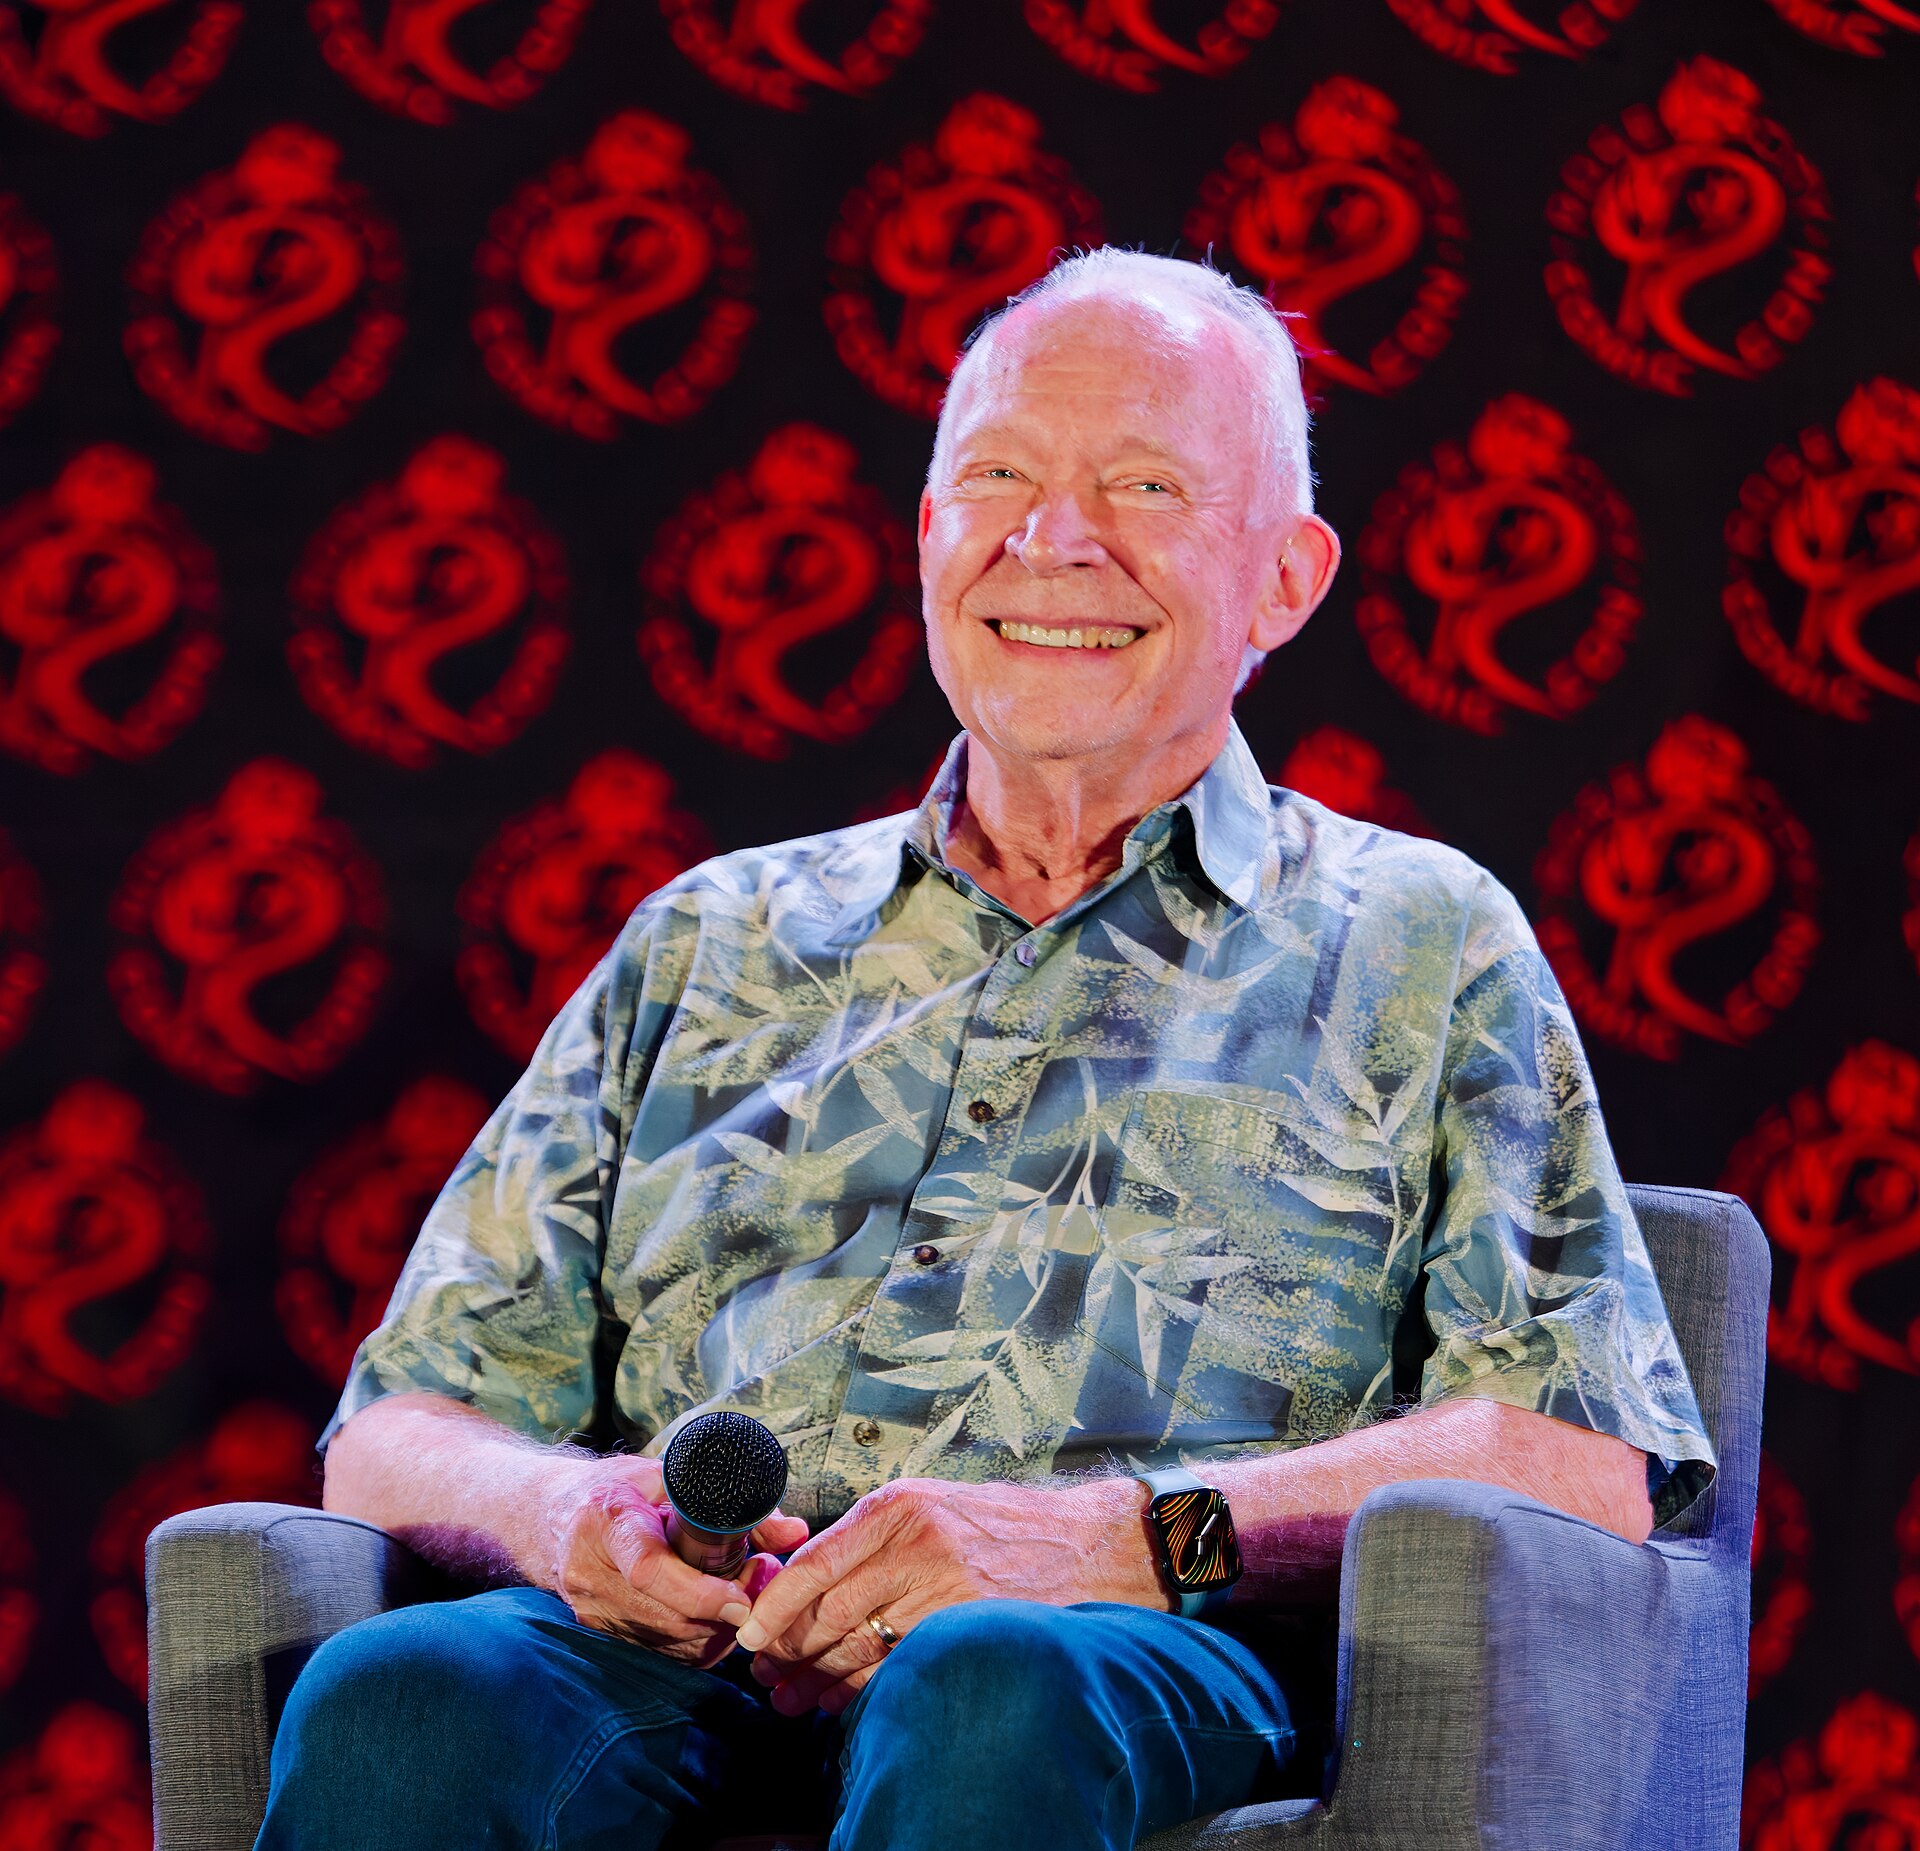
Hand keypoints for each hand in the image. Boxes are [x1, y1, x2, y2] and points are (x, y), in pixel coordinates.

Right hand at [541, 1455, 809, 1668]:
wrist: (551, 1515)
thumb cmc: (621, 1489)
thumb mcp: (672, 1476)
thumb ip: (735, 1502)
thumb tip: (794, 1533)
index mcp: (608, 1520)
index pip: (650, 1568)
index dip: (701, 1592)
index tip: (742, 1598)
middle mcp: (591, 1570)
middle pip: (666, 1616)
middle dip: (723, 1612)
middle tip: (763, 1587)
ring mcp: (591, 1609)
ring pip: (667, 1642)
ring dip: (715, 1631)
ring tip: (744, 1597)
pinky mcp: (597, 1633)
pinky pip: (657, 1651)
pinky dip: (694, 1642)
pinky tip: (716, 1617)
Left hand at [733, 1475, 1160, 1714]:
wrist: (1093, 1545)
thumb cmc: (1007, 1528)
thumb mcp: (932, 1507)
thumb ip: (872, 1538)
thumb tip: (804, 1580)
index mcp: (896, 1507)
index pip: (813, 1563)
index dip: (772, 1605)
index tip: (748, 1631)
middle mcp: (912, 1544)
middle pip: (825, 1611)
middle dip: (787, 1649)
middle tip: (766, 1673)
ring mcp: (940, 1587)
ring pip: (854, 1646)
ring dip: (816, 1679)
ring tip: (791, 1698)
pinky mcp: (964, 1626)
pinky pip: (895, 1670)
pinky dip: (860, 1693)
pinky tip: (840, 1703)